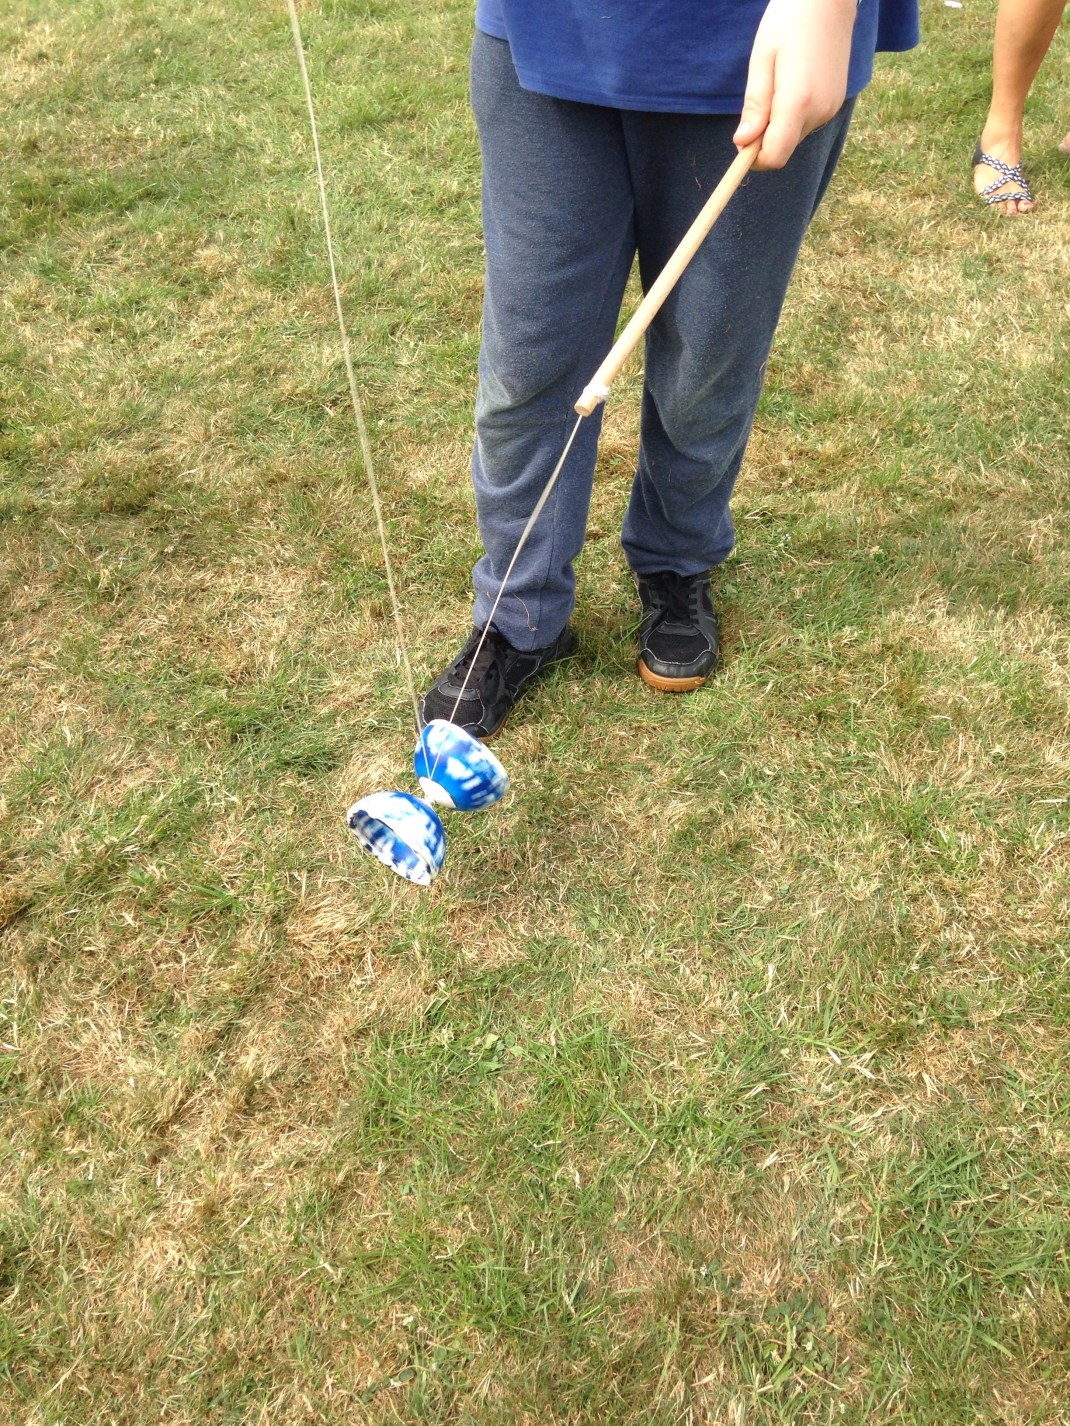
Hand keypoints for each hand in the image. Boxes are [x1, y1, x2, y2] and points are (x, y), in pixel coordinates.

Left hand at [734, 0, 856, 169]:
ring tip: (779, 82)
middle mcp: (820, 111)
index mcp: (798, 102)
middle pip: (783, 147)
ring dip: (780, 124)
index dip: (754, 158)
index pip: (774, 157)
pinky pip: (808, 122)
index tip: (742, 140)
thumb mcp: (762, 60)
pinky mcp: (836, 101)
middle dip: (765, 137)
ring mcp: (832, 107)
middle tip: (760, 96)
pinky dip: (794, 114)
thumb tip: (743, 142)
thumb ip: (755, 104)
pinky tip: (794, 81)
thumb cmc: (789, 20)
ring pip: (795, 136)